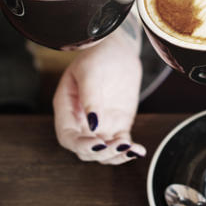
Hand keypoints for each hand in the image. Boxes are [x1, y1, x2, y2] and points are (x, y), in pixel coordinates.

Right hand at [52, 31, 146, 163]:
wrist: (119, 49)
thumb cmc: (98, 55)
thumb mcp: (90, 72)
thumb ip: (90, 97)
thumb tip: (93, 125)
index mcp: (67, 109)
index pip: (68, 137)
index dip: (80, 145)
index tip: (97, 143)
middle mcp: (81, 122)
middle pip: (85, 150)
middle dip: (101, 152)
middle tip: (119, 144)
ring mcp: (101, 125)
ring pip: (104, 153)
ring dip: (116, 156)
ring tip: (131, 149)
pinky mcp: (118, 125)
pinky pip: (121, 144)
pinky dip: (129, 151)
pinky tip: (139, 150)